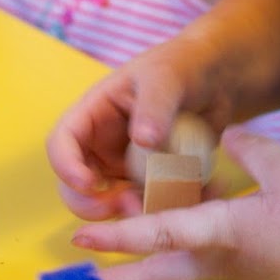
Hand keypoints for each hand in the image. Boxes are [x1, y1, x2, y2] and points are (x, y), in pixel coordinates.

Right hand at [46, 36, 235, 220]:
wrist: (217, 81)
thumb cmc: (181, 66)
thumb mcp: (166, 77)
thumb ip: (155, 106)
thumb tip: (143, 139)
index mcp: (94, 114)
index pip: (62, 143)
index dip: (66, 166)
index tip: (89, 184)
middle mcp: (104, 145)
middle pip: (77, 186)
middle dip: (92, 204)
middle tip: (126, 206)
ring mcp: (127, 167)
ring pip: (114, 203)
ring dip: (133, 213)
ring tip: (166, 205)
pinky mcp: (153, 182)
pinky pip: (152, 204)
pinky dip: (169, 208)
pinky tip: (197, 194)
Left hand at [69, 128, 279, 279]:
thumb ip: (248, 148)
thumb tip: (222, 133)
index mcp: (222, 232)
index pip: (160, 233)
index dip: (119, 235)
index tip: (83, 239)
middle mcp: (217, 258)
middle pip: (154, 275)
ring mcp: (230, 270)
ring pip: (172, 274)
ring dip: (138, 276)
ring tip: (105, 276)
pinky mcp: (242, 271)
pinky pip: (195, 267)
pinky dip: (170, 262)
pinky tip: (158, 253)